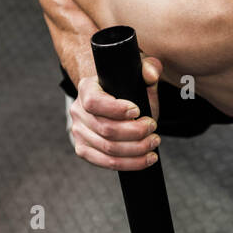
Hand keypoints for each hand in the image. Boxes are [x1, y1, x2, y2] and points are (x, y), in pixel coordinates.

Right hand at [68, 55, 163, 170]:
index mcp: (87, 88)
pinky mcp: (84, 150)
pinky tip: (147, 159)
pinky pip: (106, 162)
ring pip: (108, 149)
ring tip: (154, 142)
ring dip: (137, 149)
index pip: (94, 102)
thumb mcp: (138, 73)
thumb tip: (151, 75)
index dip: (117, 109)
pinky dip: (130, 163)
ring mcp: (79, 132)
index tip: (138, 111)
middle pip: (106, 129)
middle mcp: (78, 111)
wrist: (114, 101)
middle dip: (135, 132)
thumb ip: (149, 68)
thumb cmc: (127, 86)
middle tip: (153, 127)